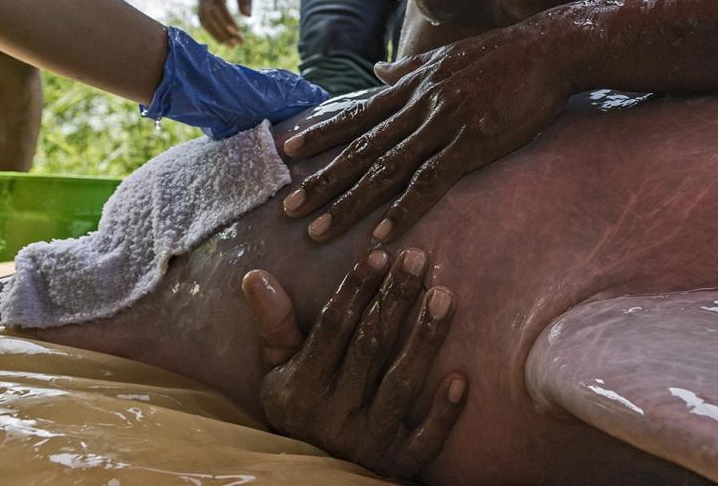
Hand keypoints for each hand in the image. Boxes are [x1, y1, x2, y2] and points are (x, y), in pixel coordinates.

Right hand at [197, 0, 255, 46]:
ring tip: (233, 45)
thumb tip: (247, 16)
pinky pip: (203, 15)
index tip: (236, 31)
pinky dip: (212, 28)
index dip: (225, 18)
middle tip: (238, 43)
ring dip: (216, 33)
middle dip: (222, 30)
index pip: (217, 1)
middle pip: (209, 12)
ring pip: (203, 16)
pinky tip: (223, 38)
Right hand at [242, 248, 465, 479]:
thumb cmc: (301, 408)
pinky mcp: (398, 466)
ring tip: (444, 295)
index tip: (377, 254)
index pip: (332, 330)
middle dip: (395, 300)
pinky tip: (461, 377)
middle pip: (370, 348)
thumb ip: (275, 325)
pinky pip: (425, 440)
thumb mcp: (278, 371)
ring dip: (424, 340)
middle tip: (418, 257)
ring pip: (400, 386)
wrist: (311, 481)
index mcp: (302, 389)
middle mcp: (334, 416)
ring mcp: (368, 443)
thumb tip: (255, 275)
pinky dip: (444, 412)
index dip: (354, 290)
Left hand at [280, 22, 578, 241]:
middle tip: (287, 209)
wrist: (549, 49)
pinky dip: (403, 208)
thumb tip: (376, 72)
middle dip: (322, 181)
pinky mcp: (473, 143)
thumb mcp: (447, 57)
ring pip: (385, 169)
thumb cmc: (504, 54)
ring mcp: (444, 124)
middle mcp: (420, 106)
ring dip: (348, 203)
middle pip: (362, 149)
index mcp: (414, 87)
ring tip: (317, 231)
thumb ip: (409, 70)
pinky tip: (380, 232)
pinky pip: (430, 181)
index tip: (287, 153)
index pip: (358, 115)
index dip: (322, 136)